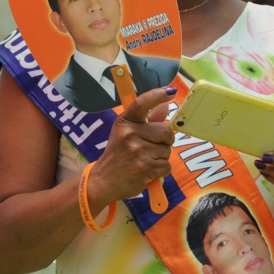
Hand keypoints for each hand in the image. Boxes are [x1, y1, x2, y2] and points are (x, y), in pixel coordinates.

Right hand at [90, 87, 175, 204]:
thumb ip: (147, 120)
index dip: (158, 95)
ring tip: (144, 160)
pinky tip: (147, 171)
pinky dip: (160, 170)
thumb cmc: (118, 155)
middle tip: (151, 147)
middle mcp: (130, 134)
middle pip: (166, 131)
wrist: (103, 182)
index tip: (171, 91)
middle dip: (165, 140)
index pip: (142, 103)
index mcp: (125, 122)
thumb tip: (165, 106)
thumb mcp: (126, 134)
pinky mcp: (145, 168)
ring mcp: (138, 151)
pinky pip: (167, 165)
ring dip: (161, 157)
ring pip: (168, 150)